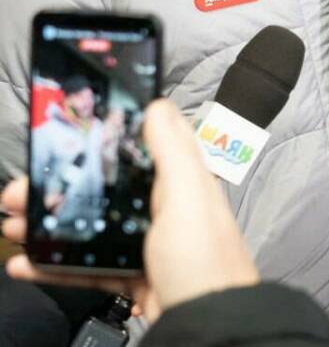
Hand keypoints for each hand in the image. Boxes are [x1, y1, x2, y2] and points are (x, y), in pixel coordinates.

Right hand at [3, 99, 259, 321]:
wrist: (208, 324)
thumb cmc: (207, 259)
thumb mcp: (189, 196)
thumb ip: (173, 152)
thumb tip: (158, 107)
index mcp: (181, 185)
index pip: (136, 154)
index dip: (95, 148)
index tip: (56, 148)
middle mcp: (165, 212)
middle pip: (104, 192)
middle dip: (59, 191)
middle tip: (20, 193)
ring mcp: (148, 247)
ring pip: (91, 229)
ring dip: (50, 227)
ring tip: (16, 225)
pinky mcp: (134, 278)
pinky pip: (88, 267)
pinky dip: (56, 267)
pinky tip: (27, 264)